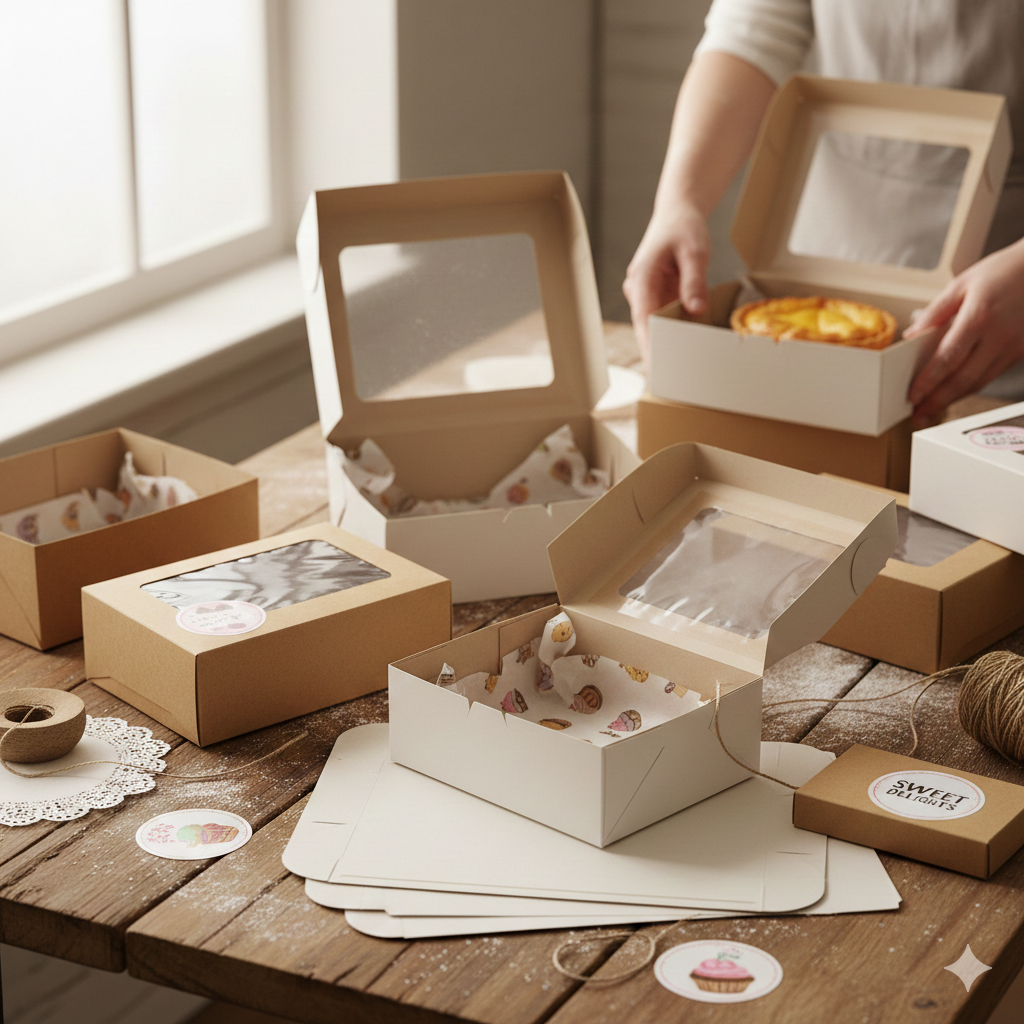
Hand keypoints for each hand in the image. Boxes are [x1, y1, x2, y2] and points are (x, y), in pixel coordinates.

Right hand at [622, 201, 710, 361]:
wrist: (677, 213)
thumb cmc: (684, 228)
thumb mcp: (695, 251)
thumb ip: (695, 281)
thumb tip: (695, 310)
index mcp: (642, 278)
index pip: (644, 319)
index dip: (650, 346)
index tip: (655, 368)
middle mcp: (638, 290)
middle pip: (646, 328)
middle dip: (658, 352)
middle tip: (671, 380)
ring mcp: (644, 295)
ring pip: (653, 325)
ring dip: (665, 343)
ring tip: (680, 370)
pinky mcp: (654, 297)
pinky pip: (662, 318)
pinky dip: (672, 331)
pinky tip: (686, 346)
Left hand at [905, 237, 1023, 425]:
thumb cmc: (1004, 271)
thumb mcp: (963, 284)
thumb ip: (935, 312)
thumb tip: (911, 335)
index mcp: (979, 318)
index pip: (947, 360)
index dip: (928, 382)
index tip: (912, 397)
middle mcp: (999, 337)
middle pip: (963, 379)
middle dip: (938, 401)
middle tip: (919, 415)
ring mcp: (1014, 346)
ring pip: (980, 382)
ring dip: (954, 399)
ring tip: (933, 409)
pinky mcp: (1023, 351)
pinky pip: (993, 374)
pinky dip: (972, 386)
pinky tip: (957, 391)